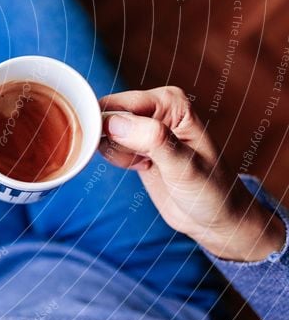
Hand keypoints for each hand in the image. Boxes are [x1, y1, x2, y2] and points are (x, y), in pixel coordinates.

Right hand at [99, 86, 284, 261]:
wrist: (215, 218)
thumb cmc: (211, 191)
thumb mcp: (184, 166)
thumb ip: (152, 140)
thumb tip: (113, 122)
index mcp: (170, 102)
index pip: (119, 104)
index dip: (106, 125)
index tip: (113, 148)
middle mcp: (155, 108)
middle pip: (106, 114)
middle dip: (111, 140)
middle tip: (138, 160)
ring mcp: (144, 125)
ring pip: (103, 131)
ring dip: (115, 153)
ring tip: (145, 165)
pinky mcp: (135, 144)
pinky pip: (108, 144)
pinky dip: (116, 160)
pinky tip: (140, 167)